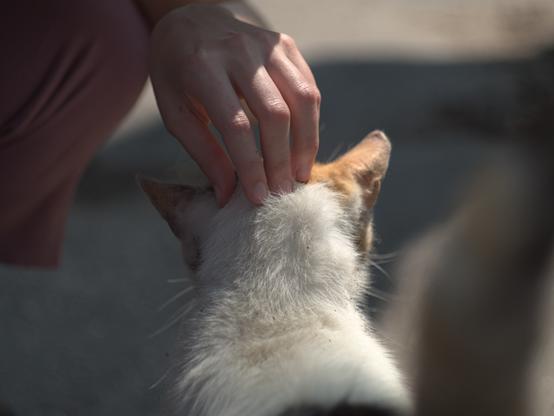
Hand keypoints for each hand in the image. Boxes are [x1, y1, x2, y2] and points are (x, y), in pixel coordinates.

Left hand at [149, 4, 319, 205]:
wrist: (190, 19)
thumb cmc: (177, 72)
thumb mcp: (175, 111)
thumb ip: (203, 152)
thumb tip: (227, 195)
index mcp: (202, 68)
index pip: (236, 126)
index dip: (251, 165)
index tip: (259, 196)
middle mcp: (238, 51)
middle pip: (275, 114)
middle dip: (282, 159)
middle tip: (284, 191)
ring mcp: (266, 44)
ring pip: (302, 98)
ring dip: (306, 142)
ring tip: (300, 173)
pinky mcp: (285, 44)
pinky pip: (308, 85)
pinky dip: (310, 120)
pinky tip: (302, 145)